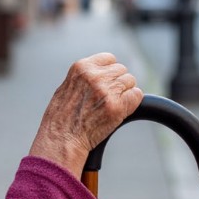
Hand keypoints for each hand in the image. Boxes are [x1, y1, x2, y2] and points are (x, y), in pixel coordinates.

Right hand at [29, 53, 143, 176]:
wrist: (62, 139)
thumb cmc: (61, 117)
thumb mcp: (67, 86)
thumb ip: (84, 77)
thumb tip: (102, 73)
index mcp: (81, 67)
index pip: (109, 58)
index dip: (110, 72)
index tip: (106, 83)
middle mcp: (95, 76)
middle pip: (122, 70)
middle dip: (117, 83)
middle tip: (107, 98)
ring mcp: (107, 91)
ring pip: (130, 82)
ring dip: (124, 93)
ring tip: (110, 106)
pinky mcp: (117, 107)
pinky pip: (137, 95)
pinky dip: (132, 103)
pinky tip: (118, 111)